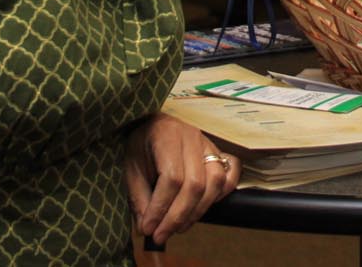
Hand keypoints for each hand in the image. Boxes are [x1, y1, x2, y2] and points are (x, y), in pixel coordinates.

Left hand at [124, 114, 239, 244]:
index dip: (161, 208)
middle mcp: (192, 138)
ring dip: (198, 211)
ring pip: (215, 182)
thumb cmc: (141, 146)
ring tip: (179, 228)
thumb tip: (147, 228)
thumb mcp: (131, 169)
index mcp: (167, 136)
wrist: (152, 125)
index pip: (171, 178)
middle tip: (161, 235)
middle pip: (195, 184)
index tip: (148, 229)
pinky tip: (202, 208)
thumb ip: (139, 198)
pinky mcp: (218, 152)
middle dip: (178, 216)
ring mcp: (208, 144)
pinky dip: (220, 195)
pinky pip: (229, 175)